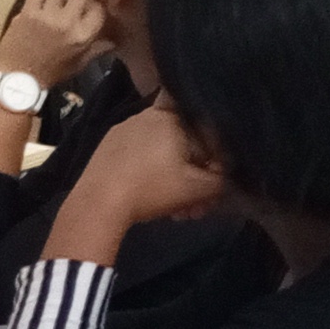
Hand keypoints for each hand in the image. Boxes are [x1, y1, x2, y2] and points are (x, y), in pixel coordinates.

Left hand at [0, 0, 109, 90]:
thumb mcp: (78, 63)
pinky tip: (33, 19)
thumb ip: (96, 47)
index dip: (93, 6)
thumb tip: (114, 39)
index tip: (90, 5)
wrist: (17, 79)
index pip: (97, 8)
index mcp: (84, 35)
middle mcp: (68, 22)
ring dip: (52, 5)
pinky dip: (36, 6)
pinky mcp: (28, 12)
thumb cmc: (50, 72)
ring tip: (45, 22)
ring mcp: (47, 15)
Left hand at [50, 105, 224, 263]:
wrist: (97, 205)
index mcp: (170, 117)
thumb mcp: (197, 188)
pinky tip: (154, 201)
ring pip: (162, 155)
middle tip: (197, 207)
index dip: (215, 158)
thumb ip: (223, 180)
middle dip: (194, 177)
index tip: (214, 182)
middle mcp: (145, 116)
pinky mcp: (107, 149)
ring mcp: (123, 131)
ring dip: (174, 182)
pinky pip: (140, 158)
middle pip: (183, 145)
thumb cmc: (151, 190)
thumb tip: (233, 176)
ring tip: (177, 212)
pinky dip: (152, 176)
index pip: (206, 130)